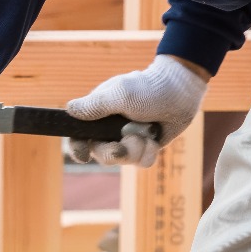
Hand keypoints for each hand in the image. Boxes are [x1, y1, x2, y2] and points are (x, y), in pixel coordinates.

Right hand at [66, 55, 208, 167]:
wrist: (181, 91)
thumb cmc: (148, 88)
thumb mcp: (119, 95)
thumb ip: (95, 105)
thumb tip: (69, 110)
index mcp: (96, 116)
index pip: (77, 137)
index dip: (77, 149)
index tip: (84, 155)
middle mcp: (108, 130)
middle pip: (100, 154)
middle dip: (114, 152)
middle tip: (129, 141)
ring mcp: (127, 140)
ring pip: (122, 160)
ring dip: (136, 149)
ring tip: (147, 134)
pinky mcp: (144, 147)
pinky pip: (141, 162)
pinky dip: (149, 153)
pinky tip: (155, 138)